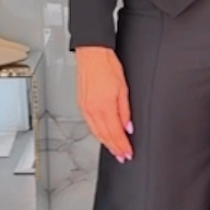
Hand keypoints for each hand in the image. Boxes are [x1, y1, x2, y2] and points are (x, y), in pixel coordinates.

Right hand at [75, 46, 132, 162]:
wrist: (92, 53)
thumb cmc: (108, 65)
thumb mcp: (123, 87)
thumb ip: (125, 110)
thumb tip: (128, 126)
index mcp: (105, 105)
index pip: (115, 133)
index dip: (122, 146)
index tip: (128, 153)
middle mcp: (93, 109)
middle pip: (105, 136)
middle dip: (114, 148)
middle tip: (122, 156)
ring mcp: (85, 108)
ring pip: (96, 133)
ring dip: (106, 143)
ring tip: (114, 150)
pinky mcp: (81, 104)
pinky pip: (90, 125)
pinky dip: (97, 134)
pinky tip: (102, 135)